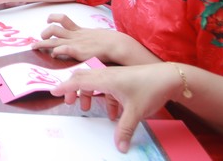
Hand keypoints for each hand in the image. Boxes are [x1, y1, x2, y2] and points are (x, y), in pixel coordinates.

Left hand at [31, 13, 143, 62]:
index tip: (48, 21)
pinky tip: (54, 55)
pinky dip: (55, 51)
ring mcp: (75, 42)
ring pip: (53, 38)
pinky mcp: (78, 50)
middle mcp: (74, 35)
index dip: (53, 18)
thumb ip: (92, 37)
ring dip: (42, 42)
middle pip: (54, 29)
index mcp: (79, 30)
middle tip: (39, 40)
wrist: (117, 45)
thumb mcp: (98, 36)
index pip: (63, 20)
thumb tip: (93, 39)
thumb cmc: (110, 42)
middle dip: (44, 33)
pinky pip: (63, 48)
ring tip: (37, 46)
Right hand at [51, 64, 180, 152]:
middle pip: (81, 78)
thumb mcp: (136, 112)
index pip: (78, 81)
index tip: (53, 92)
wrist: (169, 77)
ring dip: (87, 93)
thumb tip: (119, 147)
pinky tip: (113, 113)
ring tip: (85, 107)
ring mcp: (114, 76)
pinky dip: (103, 97)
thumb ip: (124, 130)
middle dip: (72, 89)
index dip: (64, 86)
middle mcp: (106, 74)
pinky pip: (105, 86)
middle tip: (68, 102)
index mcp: (105, 79)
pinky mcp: (121, 79)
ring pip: (93, 81)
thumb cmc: (150, 89)